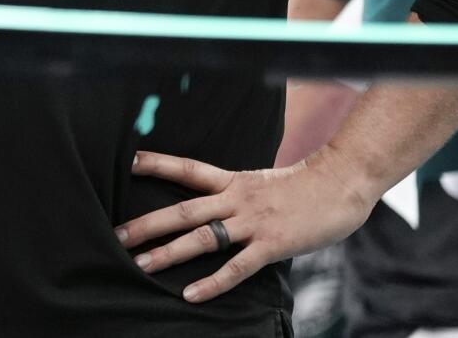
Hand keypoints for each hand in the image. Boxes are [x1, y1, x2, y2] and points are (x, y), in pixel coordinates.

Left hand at [115, 149, 378, 302]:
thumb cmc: (304, 186)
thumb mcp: (261, 181)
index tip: (125, 161)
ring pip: (202, 237)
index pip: (187, 168)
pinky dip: (213, 282)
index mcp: (233, 180)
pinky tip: (191, 295)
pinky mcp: (272, 245)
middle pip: (183, 209)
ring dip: (169, 252)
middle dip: (147, 223)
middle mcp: (237, 198)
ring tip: (140, 265)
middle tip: (115, 235)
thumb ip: (236, 193)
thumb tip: (214, 204)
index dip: (156, 164)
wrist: (342, 184)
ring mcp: (253, 222)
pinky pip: (237, 267)